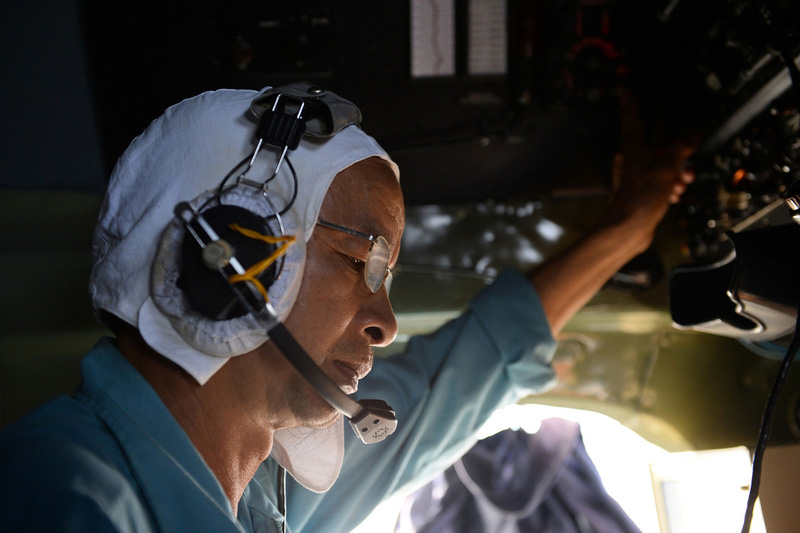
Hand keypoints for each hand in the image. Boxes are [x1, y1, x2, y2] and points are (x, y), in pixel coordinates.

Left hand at [605, 87, 695, 242]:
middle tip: (686, 166)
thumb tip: (691, 134)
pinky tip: (674, 196)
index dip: (629, 101)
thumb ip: (681, 148)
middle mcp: (630, 160)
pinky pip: (658, 182)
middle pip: (656, 146)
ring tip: (680, 185)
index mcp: (632, 148)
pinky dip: (668, 186)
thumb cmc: (641, 198)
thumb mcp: (668, 168)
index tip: (623, 87)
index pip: (632, 117)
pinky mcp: (638, 192)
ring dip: (675, 173)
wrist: (628, 228)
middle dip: (675, 155)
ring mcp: (633, 176)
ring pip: (659, 166)